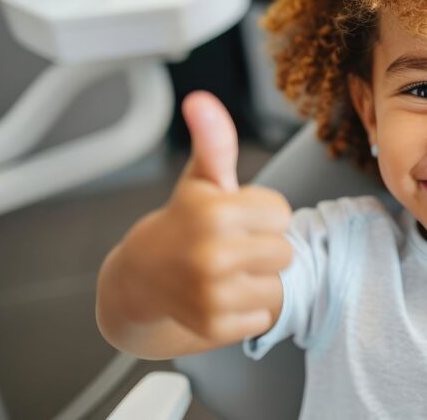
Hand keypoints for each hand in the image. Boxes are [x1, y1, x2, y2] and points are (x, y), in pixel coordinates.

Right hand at [111, 91, 293, 343]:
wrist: (141, 278)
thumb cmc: (184, 222)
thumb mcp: (201, 179)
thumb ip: (214, 140)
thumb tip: (201, 99)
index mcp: (215, 213)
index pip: (282, 214)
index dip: (262, 214)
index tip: (235, 217)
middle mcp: (212, 255)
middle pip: (285, 251)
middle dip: (263, 247)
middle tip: (231, 246)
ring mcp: (212, 295)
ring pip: (277, 285)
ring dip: (258, 280)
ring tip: (226, 271)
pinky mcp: (215, 326)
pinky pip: (263, 316)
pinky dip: (247, 310)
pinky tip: (221, 296)